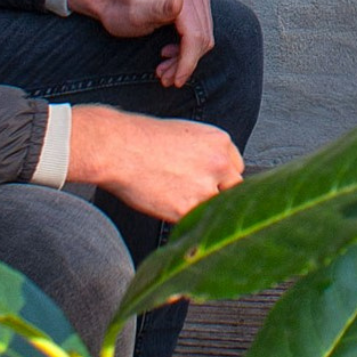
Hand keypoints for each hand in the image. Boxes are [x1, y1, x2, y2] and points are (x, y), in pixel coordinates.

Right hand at [67, 106, 243, 222]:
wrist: (120, 149)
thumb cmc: (145, 139)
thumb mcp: (187, 134)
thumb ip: (207, 153)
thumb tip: (211, 172)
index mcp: (220, 141)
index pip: (236, 168)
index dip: (222, 177)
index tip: (209, 182)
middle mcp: (219, 164)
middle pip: (234, 189)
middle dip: (219, 194)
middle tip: (196, 195)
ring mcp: (205, 187)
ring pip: (216, 207)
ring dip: (202, 208)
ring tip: (177, 199)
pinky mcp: (187, 208)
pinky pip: (195, 221)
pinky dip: (184, 219)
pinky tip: (167, 206)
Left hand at [68, 0, 213, 86]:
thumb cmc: (118, 7)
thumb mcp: (134, 12)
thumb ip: (158, 8)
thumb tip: (179, 3)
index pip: (195, 34)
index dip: (188, 61)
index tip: (176, 81)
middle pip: (202, 37)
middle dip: (185, 62)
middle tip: (165, 78)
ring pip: (202, 37)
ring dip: (186, 59)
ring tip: (164, 71)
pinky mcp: (194, 4)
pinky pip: (199, 32)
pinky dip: (186, 49)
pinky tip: (168, 55)